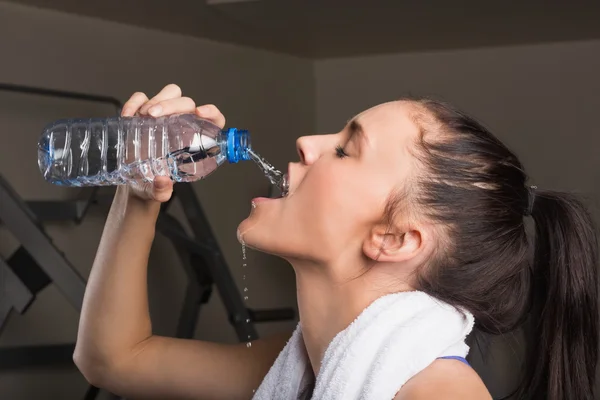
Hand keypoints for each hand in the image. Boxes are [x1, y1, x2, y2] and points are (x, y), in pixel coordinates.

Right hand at [120, 84, 226, 201]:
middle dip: (172, 104)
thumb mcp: (158, 192)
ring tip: (143, 116)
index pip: (213, 121)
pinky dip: (134, 103)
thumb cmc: (154, 185)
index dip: (211, 113)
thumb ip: (162, 190)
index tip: (200, 113)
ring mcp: (163, 118)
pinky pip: (142, 98)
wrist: (134, 184)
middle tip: (155, 115)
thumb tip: (162, 181)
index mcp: (194, 142)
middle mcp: (181, 126)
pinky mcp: (142, 115)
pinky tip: (128, 116)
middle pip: (187, 103)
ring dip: (156, 100)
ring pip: (169, 94)